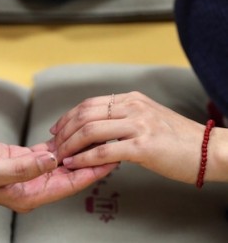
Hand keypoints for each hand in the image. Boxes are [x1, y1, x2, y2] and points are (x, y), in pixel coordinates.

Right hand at [0, 135, 116, 211]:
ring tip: (98, 138)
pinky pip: (49, 151)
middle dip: (91, 159)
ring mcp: (29, 171)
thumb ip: (24, 168)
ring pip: (62, 161)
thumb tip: (54, 160)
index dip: (91, 172)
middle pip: (70, 173)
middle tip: (112, 146)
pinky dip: (63, 143)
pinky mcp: (23, 157)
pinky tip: (74, 135)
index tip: (111, 160)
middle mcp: (32, 185)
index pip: (68, 184)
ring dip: (79, 150)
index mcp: (28, 194)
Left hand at [49, 91, 227, 183]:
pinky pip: (105, 151)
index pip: (89, 104)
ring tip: (61, 156)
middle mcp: (132, 107)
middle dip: (64, 131)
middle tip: (54, 145)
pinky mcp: (143, 145)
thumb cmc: (176, 137)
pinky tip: (75, 164)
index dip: (69, 116)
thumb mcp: (146, 116)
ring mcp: (138, 124)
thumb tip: (97, 127)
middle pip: (85, 114)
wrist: (207, 149)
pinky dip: (85, 158)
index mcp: (131, 99)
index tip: (57, 129)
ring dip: (70, 145)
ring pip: (91, 130)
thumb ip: (123, 117)